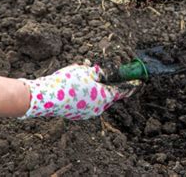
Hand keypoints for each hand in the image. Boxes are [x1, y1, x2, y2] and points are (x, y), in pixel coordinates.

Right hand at [19, 64, 139, 119]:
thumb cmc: (69, 82)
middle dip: (110, 86)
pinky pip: (86, 103)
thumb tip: (107, 72)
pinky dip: (87, 94)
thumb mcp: (87, 71)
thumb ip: (100, 72)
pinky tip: (78, 86)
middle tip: (111, 77)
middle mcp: (98, 108)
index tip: (139, 82)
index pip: (122, 91)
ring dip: (97, 89)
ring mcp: (87, 113)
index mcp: (104, 97)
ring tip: (88, 78)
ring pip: (97, 99)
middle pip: (110, 95)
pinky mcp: (76, 114)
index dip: (131, 85)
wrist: (46, 98)